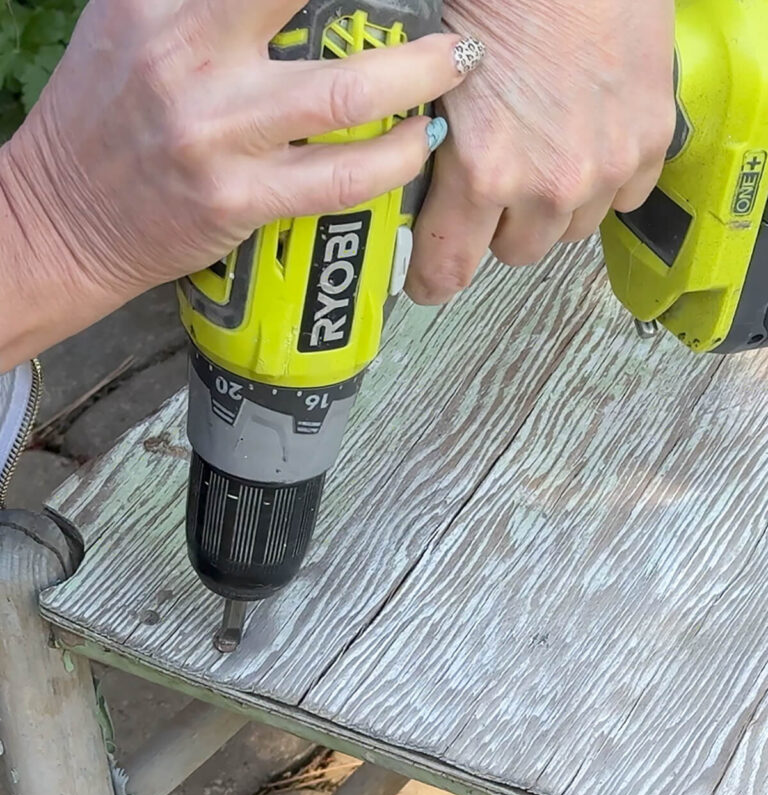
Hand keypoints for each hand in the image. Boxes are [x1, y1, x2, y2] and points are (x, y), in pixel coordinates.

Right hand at [1, 0, 467, 350]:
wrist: (63, 216)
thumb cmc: (104, 115)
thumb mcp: (134, 22)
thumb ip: (208, 0)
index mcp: (160, 2)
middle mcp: (187, 57)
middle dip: (396, 6)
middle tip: (442, 10)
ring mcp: (216, 134)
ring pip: (345, 94)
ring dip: (418, 76)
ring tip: (454, 65)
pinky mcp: (238, 200)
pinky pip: (338, 179)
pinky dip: (393, 160)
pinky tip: (418, 142)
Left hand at [406, 0, 676, 303]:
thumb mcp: (435, 80)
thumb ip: (433, 151)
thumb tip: (422, 194)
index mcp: (484, 171)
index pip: (450, 270)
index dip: (434, 279)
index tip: (430, 281)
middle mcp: (549, 185)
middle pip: (514, 252)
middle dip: (497, 226)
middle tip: (493, 181)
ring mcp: (606, 167)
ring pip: (569, 231)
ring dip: (552, 207)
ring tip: (544, 151)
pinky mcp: (649, 142)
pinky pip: (621, 200)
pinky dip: (604, 182)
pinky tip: (587, 139)